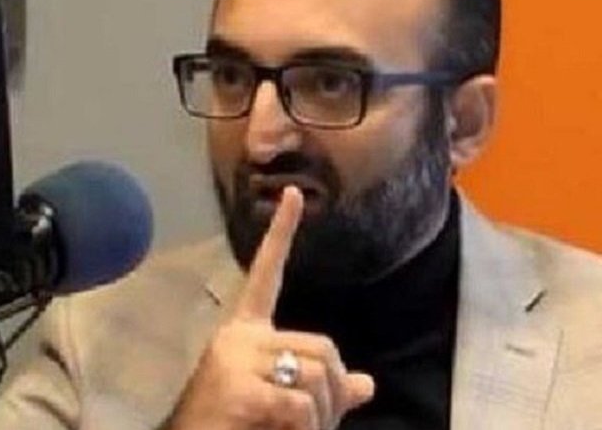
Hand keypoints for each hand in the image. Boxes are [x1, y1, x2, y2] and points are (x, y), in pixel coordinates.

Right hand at [167, 187, 374, 429]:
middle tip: (322, 423)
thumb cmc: (237, 428)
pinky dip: (306, 425)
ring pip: (316, 375)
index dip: (282, 234)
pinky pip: (298, 401)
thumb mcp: (282, 405)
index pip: (266, 274)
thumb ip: (321, 391)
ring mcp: (234, 358)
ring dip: (322, 415)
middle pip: (323, 348)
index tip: (292, 194)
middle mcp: (238, 337)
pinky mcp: (236, 387)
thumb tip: (367, 384)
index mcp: (245, 333)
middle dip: (335, 392)